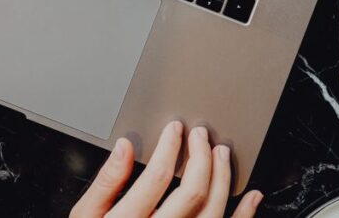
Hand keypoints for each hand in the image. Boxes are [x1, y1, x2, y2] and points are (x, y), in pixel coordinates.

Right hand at [71, 122, 262, 217]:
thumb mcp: (86, 216)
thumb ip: (106, 182)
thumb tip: (124, 147)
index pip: (159, 177)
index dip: (171, 146)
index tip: (175, 129)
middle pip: (192, 191)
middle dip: (201, 156)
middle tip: (201, 135)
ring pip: (213, 212)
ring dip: (223, 178)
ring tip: (221, 153)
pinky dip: (244, 214)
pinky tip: (252, 196)